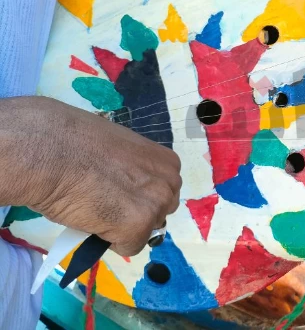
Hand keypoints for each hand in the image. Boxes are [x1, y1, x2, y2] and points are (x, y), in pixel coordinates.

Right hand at [0, 97, 181, 255]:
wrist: (49, 152)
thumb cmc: (75, 143)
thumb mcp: (120, 150)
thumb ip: (135, 169)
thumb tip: (128, 184)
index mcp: (167, 163)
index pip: (162, 192)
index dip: (137, 197)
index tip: (117, 193)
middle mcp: (169, 183)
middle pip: (158, 213)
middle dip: (134, 214)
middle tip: (105, 205)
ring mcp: (156, 205)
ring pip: (145, 231)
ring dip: (122, 228)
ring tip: (95, 210)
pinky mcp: (138, 227)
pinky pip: (129, 247)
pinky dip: (109, 241)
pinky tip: (92, 221)